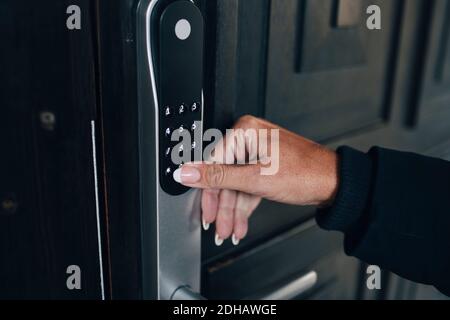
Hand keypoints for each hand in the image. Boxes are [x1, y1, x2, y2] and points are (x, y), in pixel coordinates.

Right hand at [173, 115, 338, 245]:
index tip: (205, 212)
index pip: (214, 164)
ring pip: (237, 184)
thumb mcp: (255, 178)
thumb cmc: (305, 173)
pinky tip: (241, 222)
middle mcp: (250, 138)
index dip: (209, 193)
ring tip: (230, 230)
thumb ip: (217, 177)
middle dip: (223, 207)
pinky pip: (249, 185)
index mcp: (245, 131)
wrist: (336, 183)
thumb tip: (185, 172)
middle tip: (218, 227)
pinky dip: (245, 204)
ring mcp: (259, 152)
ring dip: (233, 210)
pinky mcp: (266, 164)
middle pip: (225, 176)